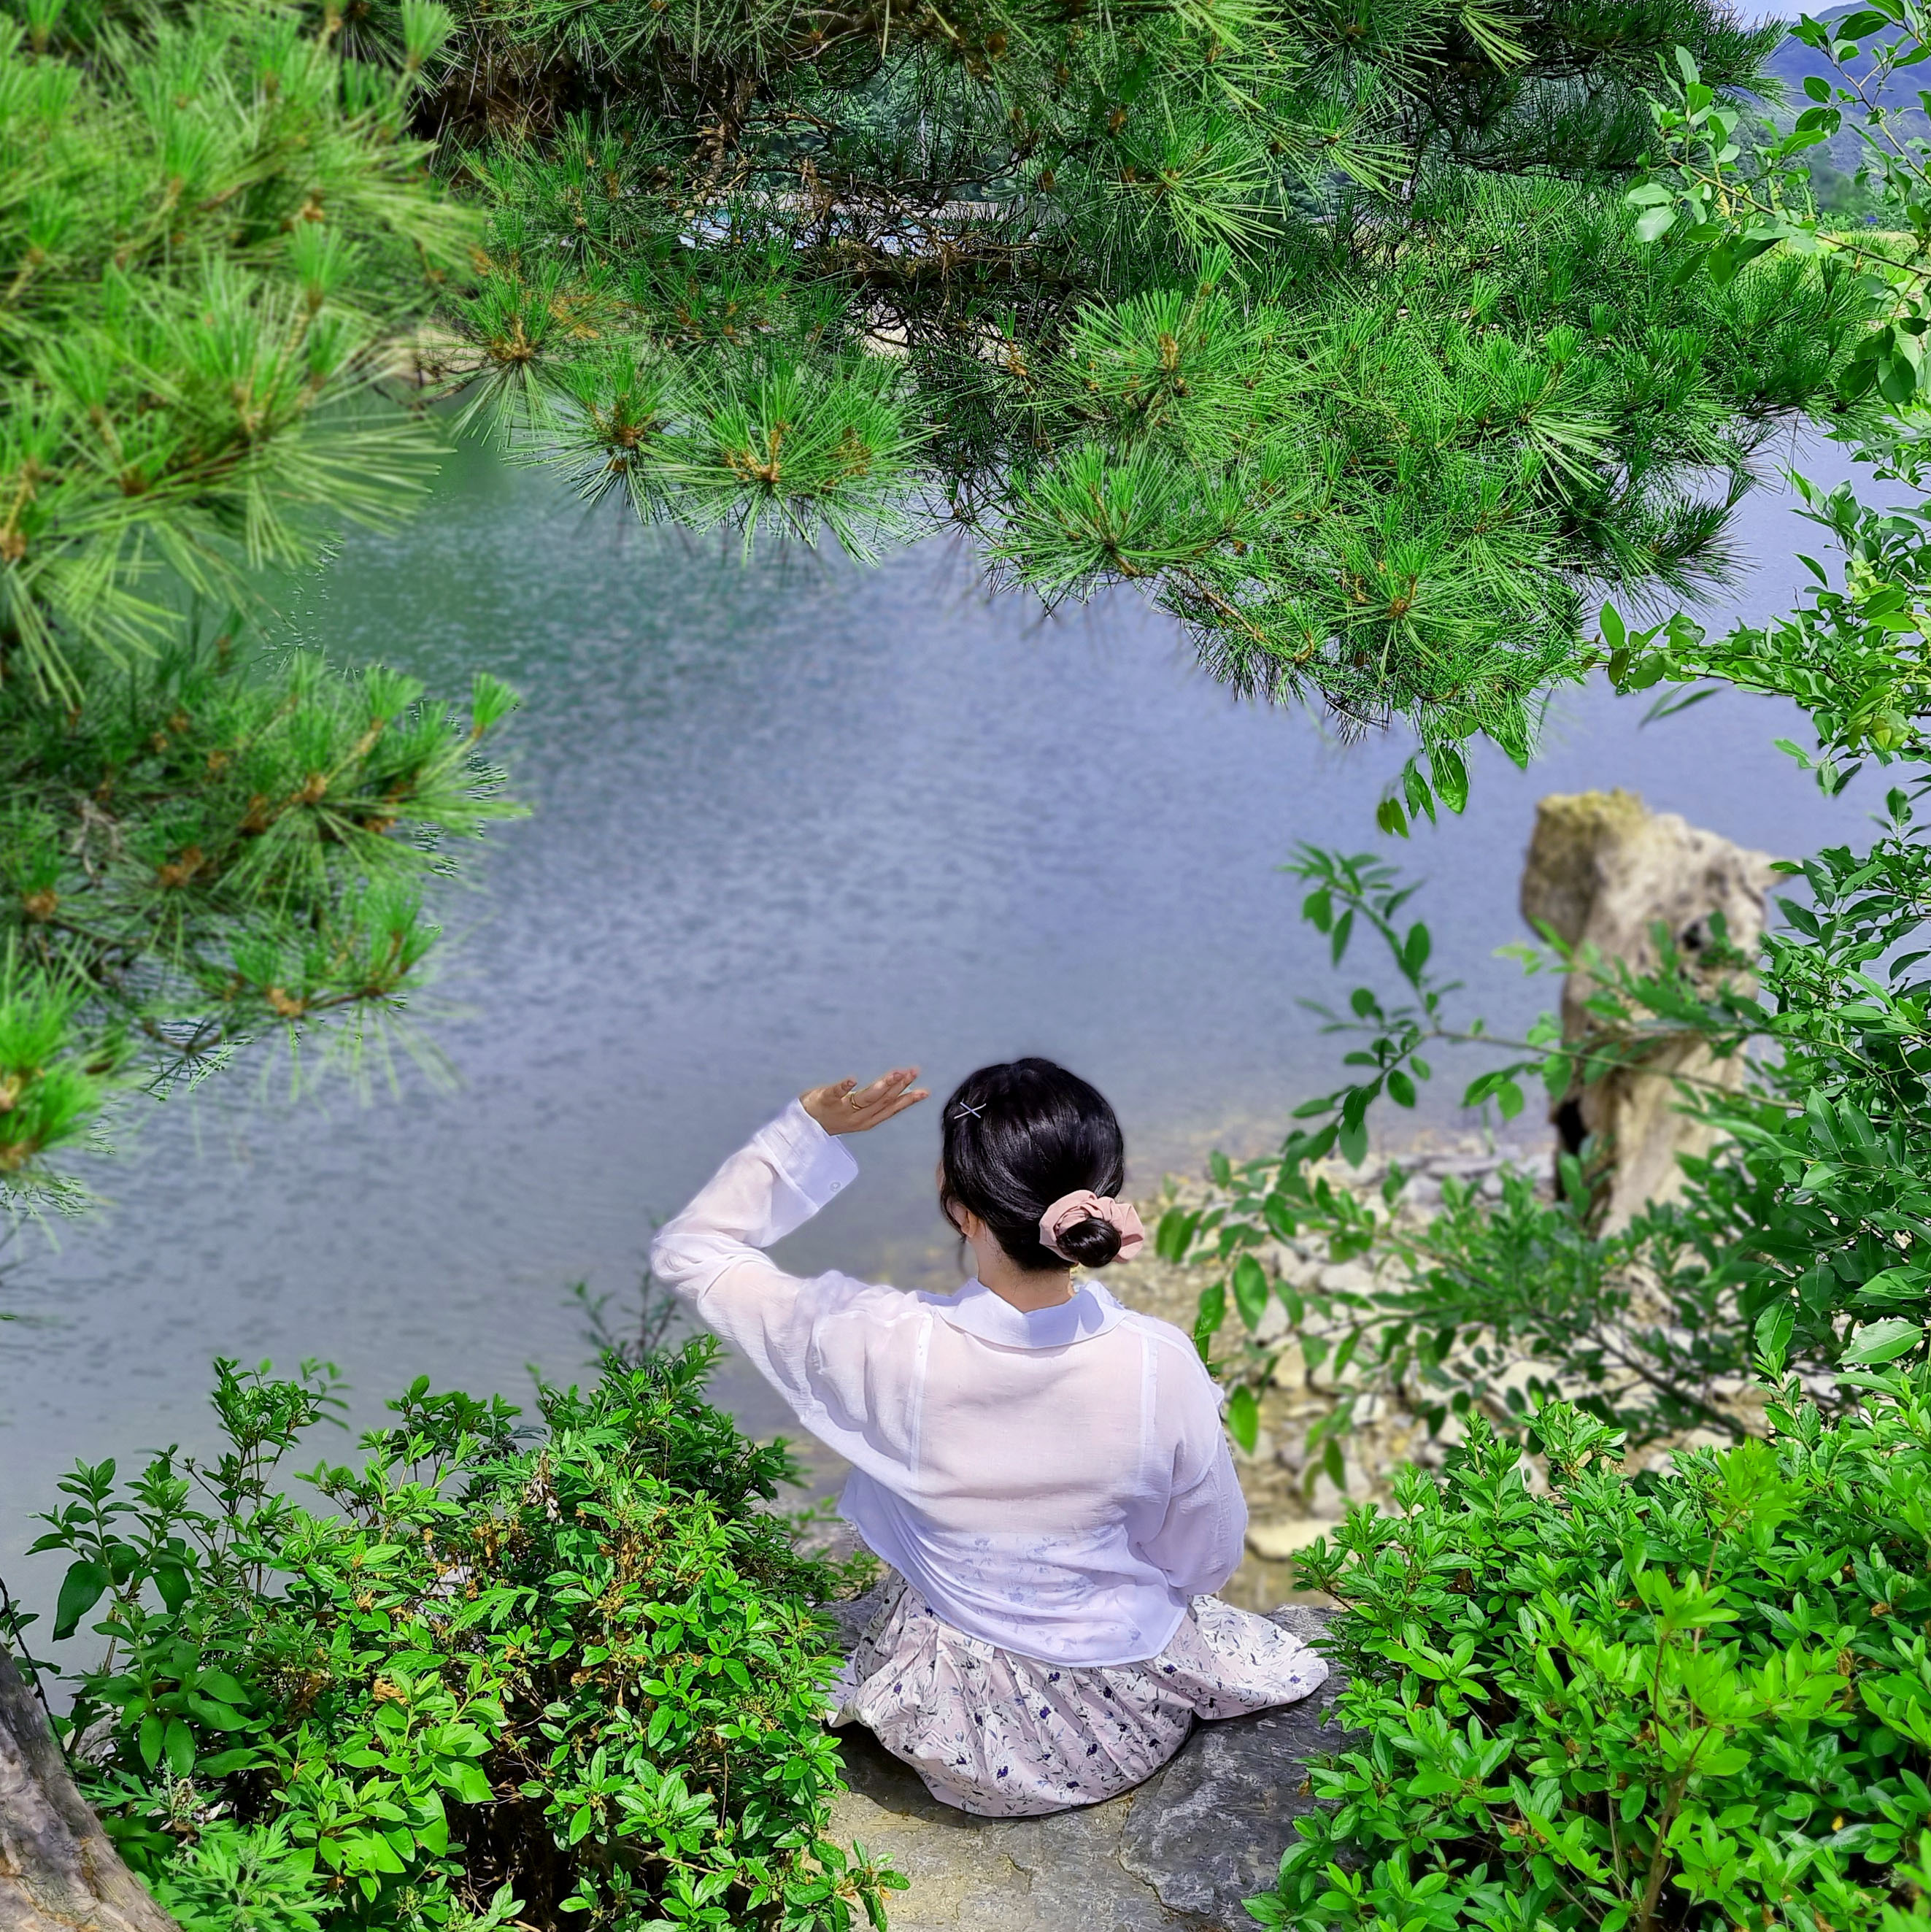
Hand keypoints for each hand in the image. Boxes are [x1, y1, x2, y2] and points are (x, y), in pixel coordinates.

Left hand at [801, 1067, 928, 1135]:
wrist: (803, 1126)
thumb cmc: (833, 1115)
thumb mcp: (858, 1111)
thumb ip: (877, 1102)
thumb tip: (900, 1088)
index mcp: (867, 1120)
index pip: (891, 1109)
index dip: (908, 1100)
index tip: (924, 1091)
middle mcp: (856, 1117)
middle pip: (882, 1101)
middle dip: (899, 1086)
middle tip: (913, 1072)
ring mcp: (841, 1109)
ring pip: (865, 1098)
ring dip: (881, 1086)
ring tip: (894, 1074)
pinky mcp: (825, 1100)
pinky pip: (836, 1093)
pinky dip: (844, 1086)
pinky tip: (852, 1078)